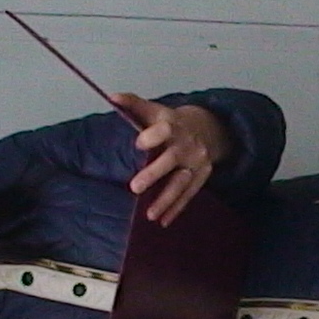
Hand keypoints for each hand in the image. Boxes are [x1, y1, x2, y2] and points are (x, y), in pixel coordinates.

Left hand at [116, 95, 229, 225]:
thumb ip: (134, 104)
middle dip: (154, 174)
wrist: (207, 128)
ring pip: (181, 182)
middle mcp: (186, 144)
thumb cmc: (170, 122)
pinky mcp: (201, 176)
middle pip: (171, 159)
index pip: (165, 129)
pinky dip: (177, 209)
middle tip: (134, 188)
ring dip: (166, 200)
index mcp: (173, 125)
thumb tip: (111, 97)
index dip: (152, 136)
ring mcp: (196, 162)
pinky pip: (189, 194)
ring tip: (150, 215)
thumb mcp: (154, 110)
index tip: (138, 144)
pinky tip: (164, 221)